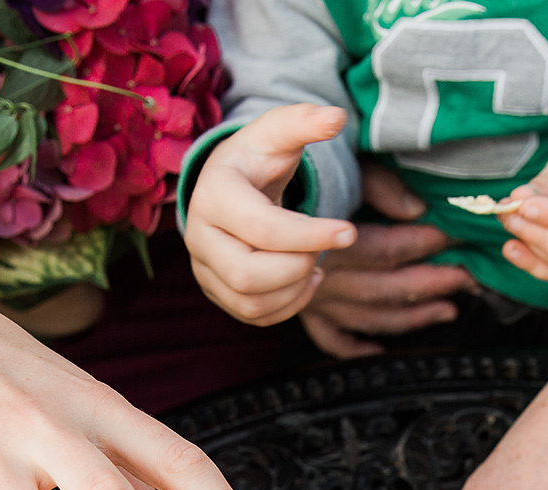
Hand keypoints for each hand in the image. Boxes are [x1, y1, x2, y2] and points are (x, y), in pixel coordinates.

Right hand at [186, 104, 358, 324]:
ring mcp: (203, 267)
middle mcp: (198, 234)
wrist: (230, 183)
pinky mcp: (216, 290)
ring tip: (317, 264)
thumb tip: (336, 117)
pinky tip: (304, 279)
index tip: (350, 231)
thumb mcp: (278, 132)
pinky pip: (253, 315)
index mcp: (213, 193)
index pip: (263, 229)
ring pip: (250, 302)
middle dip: (297, 267)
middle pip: (247, 275)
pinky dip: (287, 305)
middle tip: (324, 248)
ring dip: (295, 289)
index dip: (311, 235)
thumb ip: (305, 121)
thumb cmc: (258, 156)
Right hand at [299, 164, 475, 357]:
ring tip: (448, 309)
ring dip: (413, 317)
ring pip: (370, 317)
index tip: (456, 235)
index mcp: (328, 238)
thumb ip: (378, 185)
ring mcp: (313, 299)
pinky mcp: (304, 312)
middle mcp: (322, 274)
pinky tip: (382, 349)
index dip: (426, 243)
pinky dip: (357, 347)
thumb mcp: (336, 165)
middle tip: (468, 277)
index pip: (388, 248)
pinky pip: (332, 339)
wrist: (229, 198)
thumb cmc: (288, 174)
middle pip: (386, 287)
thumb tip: (417, 208)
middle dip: (432, 283)